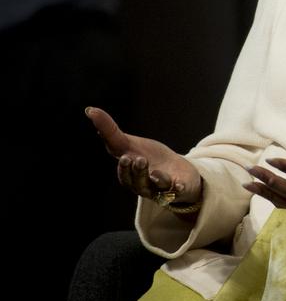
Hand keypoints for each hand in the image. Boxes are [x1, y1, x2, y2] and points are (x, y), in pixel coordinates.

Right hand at [86, 106, 202, 205]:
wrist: (177, 171)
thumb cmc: (149, 157)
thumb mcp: (129, 144)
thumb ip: (110, 131)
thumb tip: (89, 110)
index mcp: (131, 175)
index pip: (124, 174)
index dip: (123, 168)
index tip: (124, 157)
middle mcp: (145, 185)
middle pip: (139, 183)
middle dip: (138, 172)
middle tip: (138, 159)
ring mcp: (163, 188)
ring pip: (157, 187)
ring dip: (157, 179)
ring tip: (156, 171)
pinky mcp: (181, 188)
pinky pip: (179, 191)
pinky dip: (179, 188)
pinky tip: (179, 184)